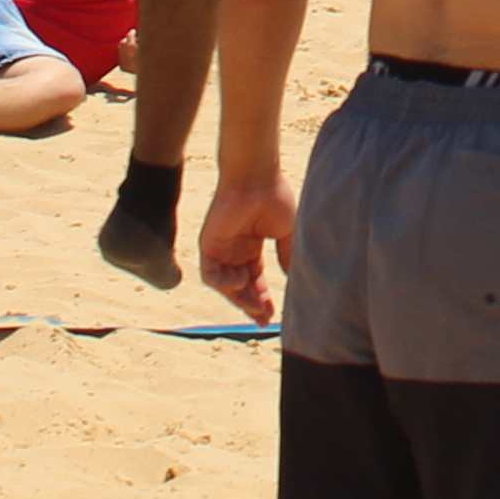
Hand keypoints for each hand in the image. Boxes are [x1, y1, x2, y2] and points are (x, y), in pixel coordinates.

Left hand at [196, 170, 291, 318]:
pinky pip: (211, 274)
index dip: (263, 298)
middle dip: (251, 304)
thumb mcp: (286, 233)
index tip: (273, 314)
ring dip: (240, 298)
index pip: (254, 280)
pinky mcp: (208, 245)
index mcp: (251, 246)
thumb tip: (291, 278)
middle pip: (240, 287)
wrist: (258, 179)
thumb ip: (286, 256)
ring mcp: (221, 248)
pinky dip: (224, 283)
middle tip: (264, 319)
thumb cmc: (274, 198)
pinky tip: (240, 283)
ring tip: (256, 306)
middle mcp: (234, 250)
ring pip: (225, 284)